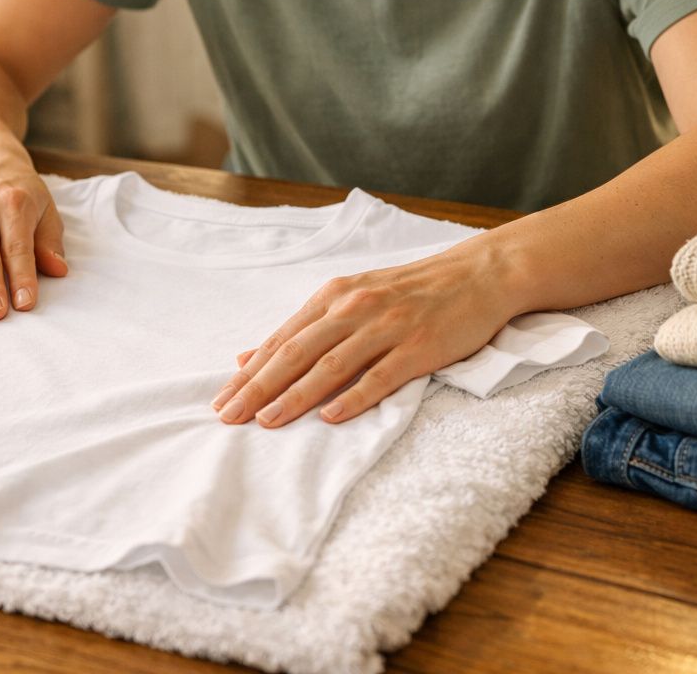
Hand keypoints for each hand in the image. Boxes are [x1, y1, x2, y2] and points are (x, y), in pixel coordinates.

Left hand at [211, 246, 514, 427]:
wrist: (476, 274)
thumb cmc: (409, 292)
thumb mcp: (350, 299)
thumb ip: (304, 329)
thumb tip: (248, 357)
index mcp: (334, 297)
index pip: (281, 341)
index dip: (249, 372)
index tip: (220, 400)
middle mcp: (354, 309)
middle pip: (296, 353)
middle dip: (259, 387)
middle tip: (229, 417)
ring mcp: (386, 327)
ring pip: (331, 365)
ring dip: (296, 395)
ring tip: (267, 421)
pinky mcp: (418, 346)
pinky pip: (380, 375)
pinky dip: (353, 396)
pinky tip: (331, 416)